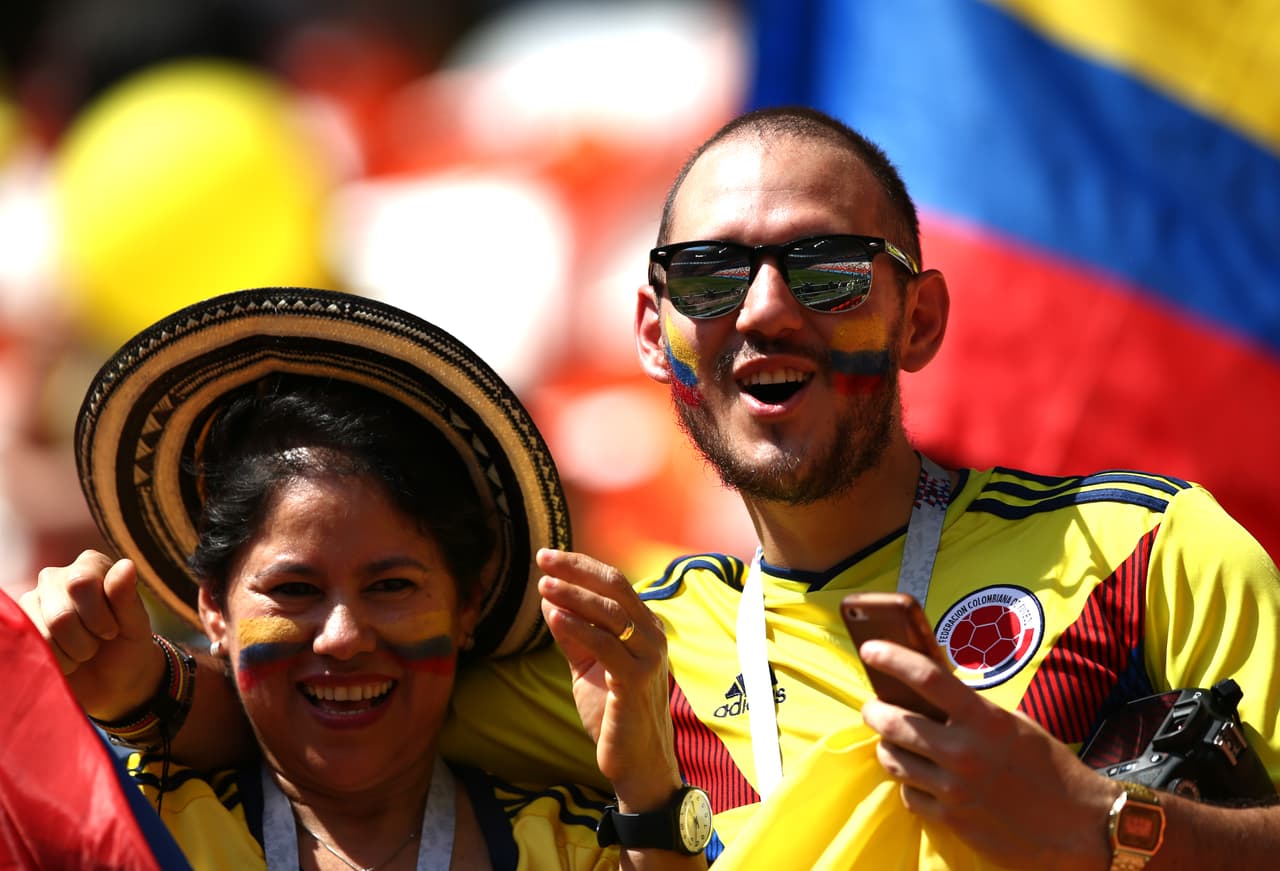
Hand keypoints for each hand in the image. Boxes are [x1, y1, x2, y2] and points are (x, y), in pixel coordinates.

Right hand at [18, 550, 163, 720]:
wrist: (111, 680)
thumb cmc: (127, 646)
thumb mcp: (137, 626)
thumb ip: (127, 598)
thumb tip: (125, 565)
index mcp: (91, 565)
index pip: (82, 584)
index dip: (100, 617)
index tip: (113, 630)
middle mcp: (57, 576)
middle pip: (62, 615)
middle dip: (86, 641)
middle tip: (98, 642)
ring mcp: (34, 600)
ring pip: (46, 634)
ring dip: (72, 653)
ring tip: (83, 650)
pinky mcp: (21, 624)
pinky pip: (32, 647)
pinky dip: (57, 661)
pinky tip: (66, 657)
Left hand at [536, 548, 682, 811]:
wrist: (636, 762)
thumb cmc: (613, 712)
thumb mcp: (587, 665)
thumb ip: (573, 634)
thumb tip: (550, 598)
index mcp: (644, 627)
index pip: (613, 583)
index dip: (579, 566)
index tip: (547, 557)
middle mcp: (652, 635)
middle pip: (614, 587)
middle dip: (576, 570)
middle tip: (542, 559)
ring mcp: (649, 656)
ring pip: (609, 612)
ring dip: (573, 595)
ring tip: (543, 585)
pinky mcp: (637, 680)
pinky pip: (606, 645)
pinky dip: (579, 628)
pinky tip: (555, 617)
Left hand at [857, 639, 1117, 870]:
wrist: (1081, 827)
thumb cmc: (1049, 768)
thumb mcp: (1014, 725)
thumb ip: (971, 710)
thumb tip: (927, 689)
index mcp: (985, 720)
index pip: (926, 678)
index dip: (891, 658)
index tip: (870, 650)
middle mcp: (965, 753)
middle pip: (893, 722)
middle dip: (875, 712)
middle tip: (874, 708)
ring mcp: (955, 790)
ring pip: (892, 761)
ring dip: (888, 748)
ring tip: (894, 743)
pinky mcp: (952, 821)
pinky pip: (908, 796)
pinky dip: (910, 786)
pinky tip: (921, 780)